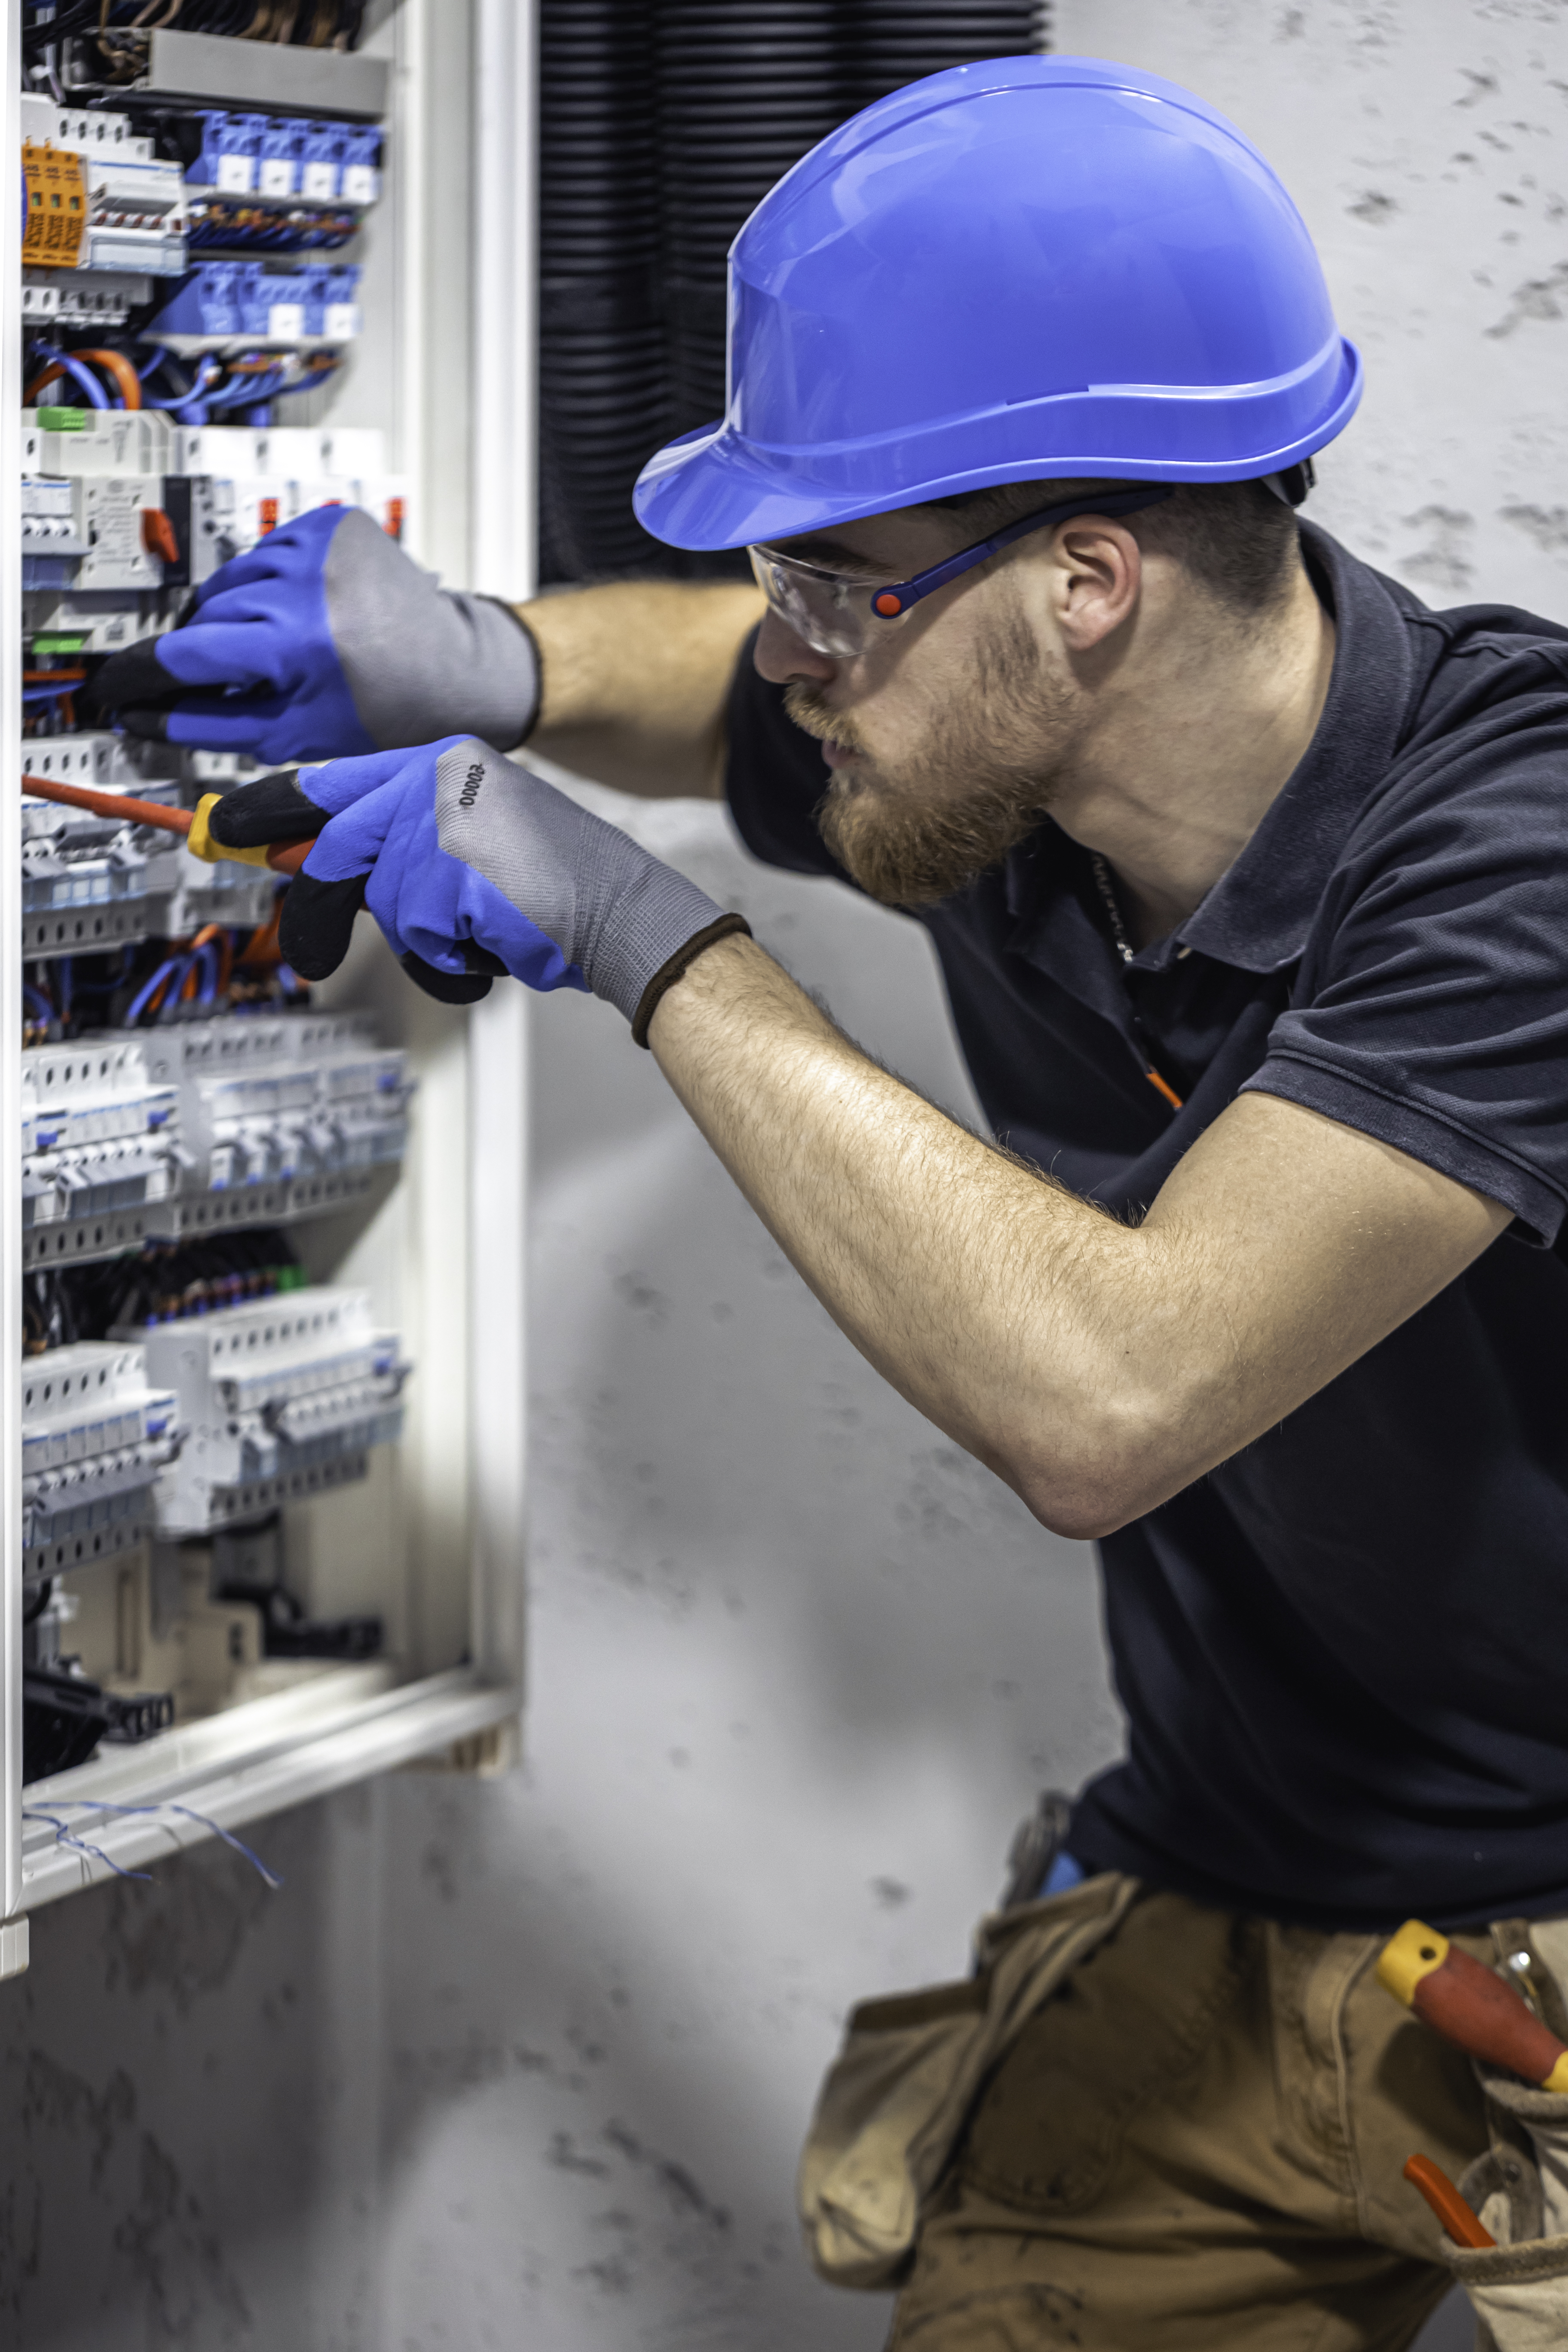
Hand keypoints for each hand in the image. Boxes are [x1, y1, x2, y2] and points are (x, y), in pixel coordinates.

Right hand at [85, 505, 540, 766]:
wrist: (459, 668)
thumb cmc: (389, 710)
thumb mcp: (295, 732)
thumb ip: (212, 725)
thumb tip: (145, 716)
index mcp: (297, 641)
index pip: (187, 651)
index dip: (143, 673)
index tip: (117, 686)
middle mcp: (305, 583)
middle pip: (205, 614)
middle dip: (204, 651)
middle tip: (230, 678)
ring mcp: (317, 543)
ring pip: (230, 579)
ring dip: (235, 615)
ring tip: (274, 648)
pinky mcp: (330, 523)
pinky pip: (266, 553)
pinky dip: (268, 585)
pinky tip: (300, 613)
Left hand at [206, 737, 748, 1019]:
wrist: (624, 910)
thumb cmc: (554, 887)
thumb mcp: (468, 842)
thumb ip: (395, 842)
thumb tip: (313, 864)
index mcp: (442, 762)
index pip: (332, 779)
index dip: (272, 809)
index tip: (230, 827)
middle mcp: (438, 780)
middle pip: (339, 847)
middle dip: (325, 910)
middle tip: (310, 952)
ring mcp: (444, 824)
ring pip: (380, 899)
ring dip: (422, 938)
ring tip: (474, 931)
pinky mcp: (451, 874)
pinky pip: (416, 935)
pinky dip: (448, 960)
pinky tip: (492, 942)